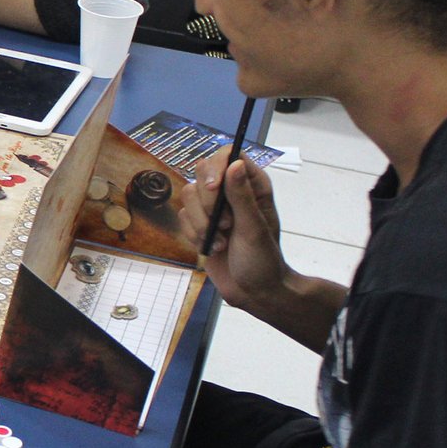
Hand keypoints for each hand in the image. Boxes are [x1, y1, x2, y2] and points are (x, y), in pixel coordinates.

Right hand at [178, 150, 284, 309]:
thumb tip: (234, 163)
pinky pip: (182, 215)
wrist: (254, 292)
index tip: (213, 190)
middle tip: (225, 225)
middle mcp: (232, 191)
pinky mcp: (200, 223)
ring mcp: (214, 207)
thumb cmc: (264, 261)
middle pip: (202, 171)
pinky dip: (193, 233)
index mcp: (253, 186)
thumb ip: (241, 196)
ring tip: (221, 241)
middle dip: (206, 202)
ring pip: (188, 194)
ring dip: (201, 222)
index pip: (229, 155)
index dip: (216, 167)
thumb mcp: (254, 228)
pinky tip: (212, 247)